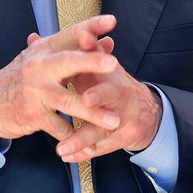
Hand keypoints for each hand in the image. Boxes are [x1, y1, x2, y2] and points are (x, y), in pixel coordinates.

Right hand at [0, 15, 120, 140]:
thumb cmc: (23, 78)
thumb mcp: (41, 58)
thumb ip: (73, 51)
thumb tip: (106, 41)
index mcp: (45, 49)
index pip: (70, 33)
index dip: (91, 26)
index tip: (111, 21)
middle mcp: (39, 67)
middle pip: (67, 62)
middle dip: (90, 62)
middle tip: (114, 64)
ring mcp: (35, 92)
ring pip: (68, 101)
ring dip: (93, 113)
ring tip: (115, 121)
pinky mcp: (33, 115)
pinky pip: (60, 127)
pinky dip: (75, 137)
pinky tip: (90, 144)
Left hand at [54, 41, 162, 161]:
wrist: (144, 110)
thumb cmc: (111, 84)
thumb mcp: (98, 67)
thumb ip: (77, 53)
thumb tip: (48, 35)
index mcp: (111, 71)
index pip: (103, 57)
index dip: (95, 50)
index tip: (83, 41)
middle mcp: (122, 92)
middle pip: (111, 92)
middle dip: (99, 95)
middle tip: (84, 99)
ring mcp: (125, 115)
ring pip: (103, 127)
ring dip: (81, 138)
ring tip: (61, 148)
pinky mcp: (126, 136)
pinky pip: (104, 147)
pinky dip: (85, 152)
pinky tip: (69, 157)